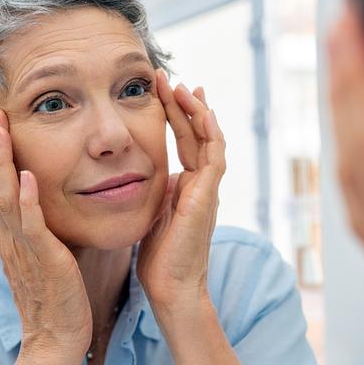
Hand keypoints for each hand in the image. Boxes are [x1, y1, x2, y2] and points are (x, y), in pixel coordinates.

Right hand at [0, 107, 91, 360]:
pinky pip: (32, 226)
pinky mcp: (45, 259)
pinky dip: (27, 200)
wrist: (56, 338)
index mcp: (4, 237)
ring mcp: (23, 248)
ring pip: (4, 197)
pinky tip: (26, 176)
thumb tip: (33, 201)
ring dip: (0, 161)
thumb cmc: (52, 296)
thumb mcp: (36, 255)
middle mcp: (7, 238)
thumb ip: (31, 228)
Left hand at [137, 69, 225, 312]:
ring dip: (197, 112)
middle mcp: (201, 184)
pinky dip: (211, 134)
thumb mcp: (153, 214)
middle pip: (197, 134)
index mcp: (187, 186)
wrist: (171, 287)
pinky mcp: (208, 198)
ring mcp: (208, 190)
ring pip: (210, 140)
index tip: (163, 90)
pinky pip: (214, 158)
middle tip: (169, 77)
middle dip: (184, 104)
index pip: (185, 141)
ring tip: (184, 86)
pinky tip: (203, 113)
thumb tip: (148, 174)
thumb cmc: (160, 258)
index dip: (175, 114)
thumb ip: (156, 192)